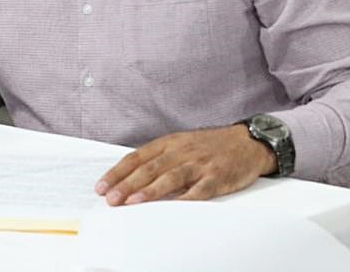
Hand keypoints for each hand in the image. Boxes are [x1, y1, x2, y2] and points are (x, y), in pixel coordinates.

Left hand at [95, 125, 275, 205]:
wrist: (247, 142)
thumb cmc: (209, 146)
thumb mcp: (182, 144)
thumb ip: (159, 158)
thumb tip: (130, 177)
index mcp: (170, 143)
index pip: (137, 157)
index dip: (117, 172)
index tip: (102, 186)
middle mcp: (182, 151)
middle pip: (149, 168)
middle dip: (126, 184)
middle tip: (110, 198)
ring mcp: (199, 163)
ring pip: (170, 177)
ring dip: (149, 190)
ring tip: (132, 202)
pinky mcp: (217, 176)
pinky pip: (199, 189)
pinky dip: (185, 198)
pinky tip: (172, 207)